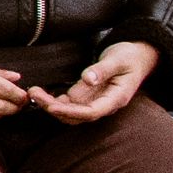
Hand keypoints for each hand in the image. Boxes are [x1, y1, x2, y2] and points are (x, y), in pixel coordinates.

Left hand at [39, 41, 159, 123]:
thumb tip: (87, 79)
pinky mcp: (87, 94)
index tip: (52, 107)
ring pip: (70, 111)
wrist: (138, 56)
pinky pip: (69, 103)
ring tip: (33, 92)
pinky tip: (41, 93)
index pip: (91, 112)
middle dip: (54, 109)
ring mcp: (95, 100)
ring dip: (51, 105)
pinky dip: (55, 100)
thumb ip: (102, 70)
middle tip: (34, 95)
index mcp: (115, 98)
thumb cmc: (131, 57)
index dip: (70, 112)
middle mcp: (103, 104)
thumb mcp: (118, 60)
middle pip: (76, 115)